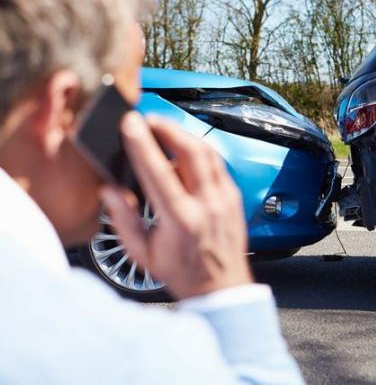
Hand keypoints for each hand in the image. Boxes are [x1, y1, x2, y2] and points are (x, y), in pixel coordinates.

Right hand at [100, 112, 252, 298]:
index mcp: (181, 220)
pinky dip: (199, 150)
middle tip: (148, 120)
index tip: (130, 124)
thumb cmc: (183, 273)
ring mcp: (225, 198)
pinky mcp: (234, 196)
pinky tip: (185, 151)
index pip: (159, 171)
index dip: (142, 143)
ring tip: (164, 130)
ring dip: (184, 135)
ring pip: (207, 152)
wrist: (222, 287)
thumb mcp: (143, 254)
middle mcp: (207, 205)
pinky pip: (217, 163)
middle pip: (190, 150)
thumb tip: (110, 191)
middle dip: (167, 127)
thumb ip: (123, 221)